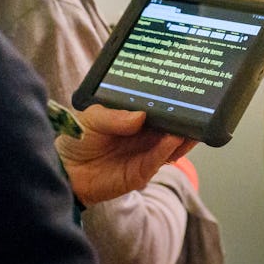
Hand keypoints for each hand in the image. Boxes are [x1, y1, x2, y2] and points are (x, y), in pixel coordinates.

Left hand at [55, 105, 196, 204]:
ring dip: (184, 135)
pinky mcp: (142, 172)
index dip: (172, 100)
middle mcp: (145, 134)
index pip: (159, 107)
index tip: (186, 91)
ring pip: (172, 144)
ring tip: (193, 124)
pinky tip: (173, 139)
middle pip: (172, 125)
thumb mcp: (92, 117)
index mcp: (135, 117)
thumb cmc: (77, 138)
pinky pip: (158, 160)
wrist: (64, 170)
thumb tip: (140, 116)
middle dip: (187, 118)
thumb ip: (114, 116)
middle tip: (200, 107)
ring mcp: (146, 153)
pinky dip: (167, 150)